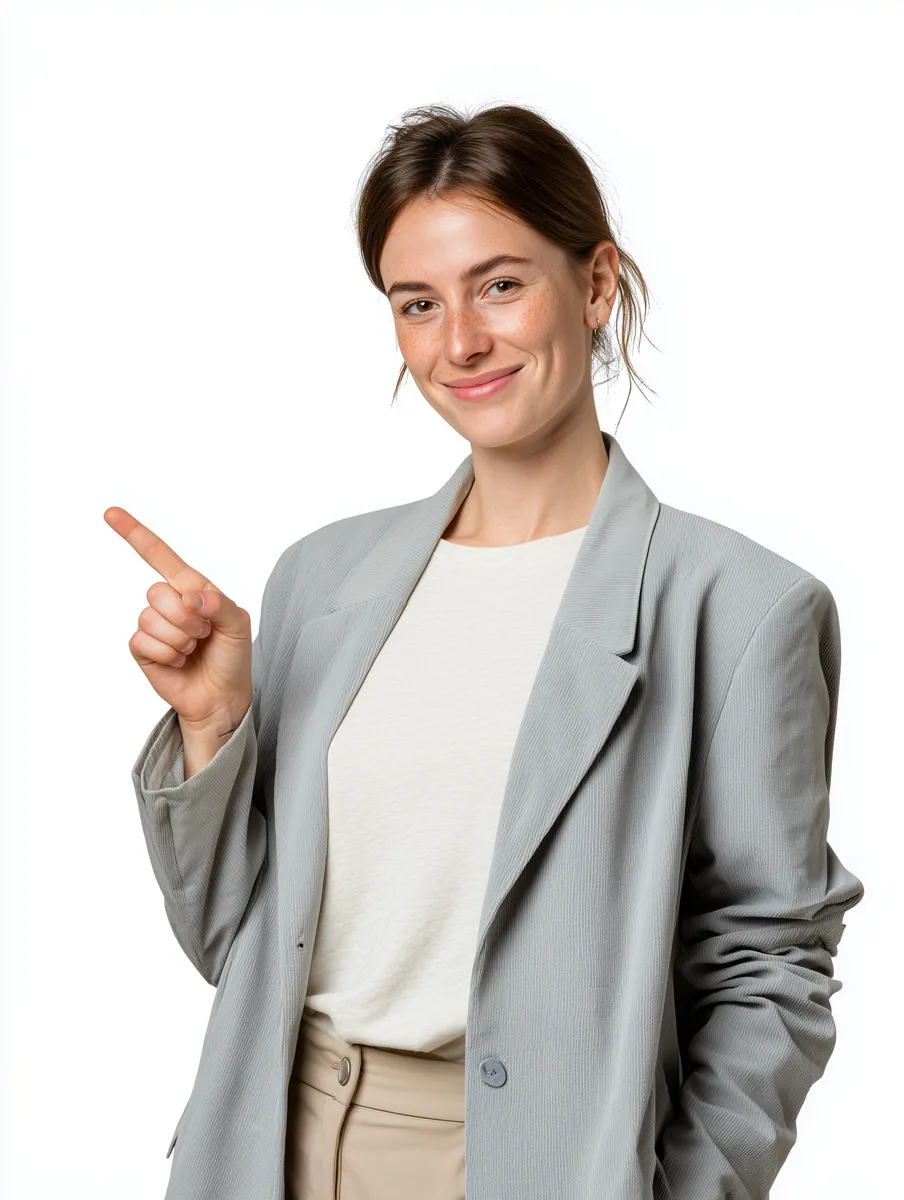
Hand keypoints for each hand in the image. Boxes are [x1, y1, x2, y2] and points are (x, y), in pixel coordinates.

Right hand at [105, 506, 252, 729]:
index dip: (136, 534)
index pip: (160, 556)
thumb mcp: (239, 625)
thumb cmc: (232, 658)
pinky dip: (167, 655)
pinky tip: (178, 662)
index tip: (110, 513)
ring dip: (179, 639)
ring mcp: (154, 625)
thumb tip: (191, 596)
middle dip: (187, 618)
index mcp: (193, 588)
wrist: (221, 697)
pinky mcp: (143, 649)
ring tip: (192, 650)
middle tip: (204, 635)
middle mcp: (170, 602)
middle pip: (158, 592)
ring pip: (151, 618)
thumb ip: (220, 603)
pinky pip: (143, 641)